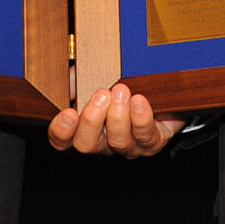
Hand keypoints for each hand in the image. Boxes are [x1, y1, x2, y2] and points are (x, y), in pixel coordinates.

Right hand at [48, 83, 184, 157]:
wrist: (162, 90)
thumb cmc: (124, 83)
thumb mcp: (96, 77)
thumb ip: (78, 80)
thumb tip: (68, 81)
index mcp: (86, 127)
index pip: (63, 139)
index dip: (61, 131)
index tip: (69, 113)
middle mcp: (104, 142)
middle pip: (87, 145)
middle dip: (92, 121)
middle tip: (101, 95)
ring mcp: (128, 145)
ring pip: (118, 141)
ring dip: (118, 115)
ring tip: (122, 90)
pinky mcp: (152, 142)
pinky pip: (145, 136)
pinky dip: (141, 118)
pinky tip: (139, 101)